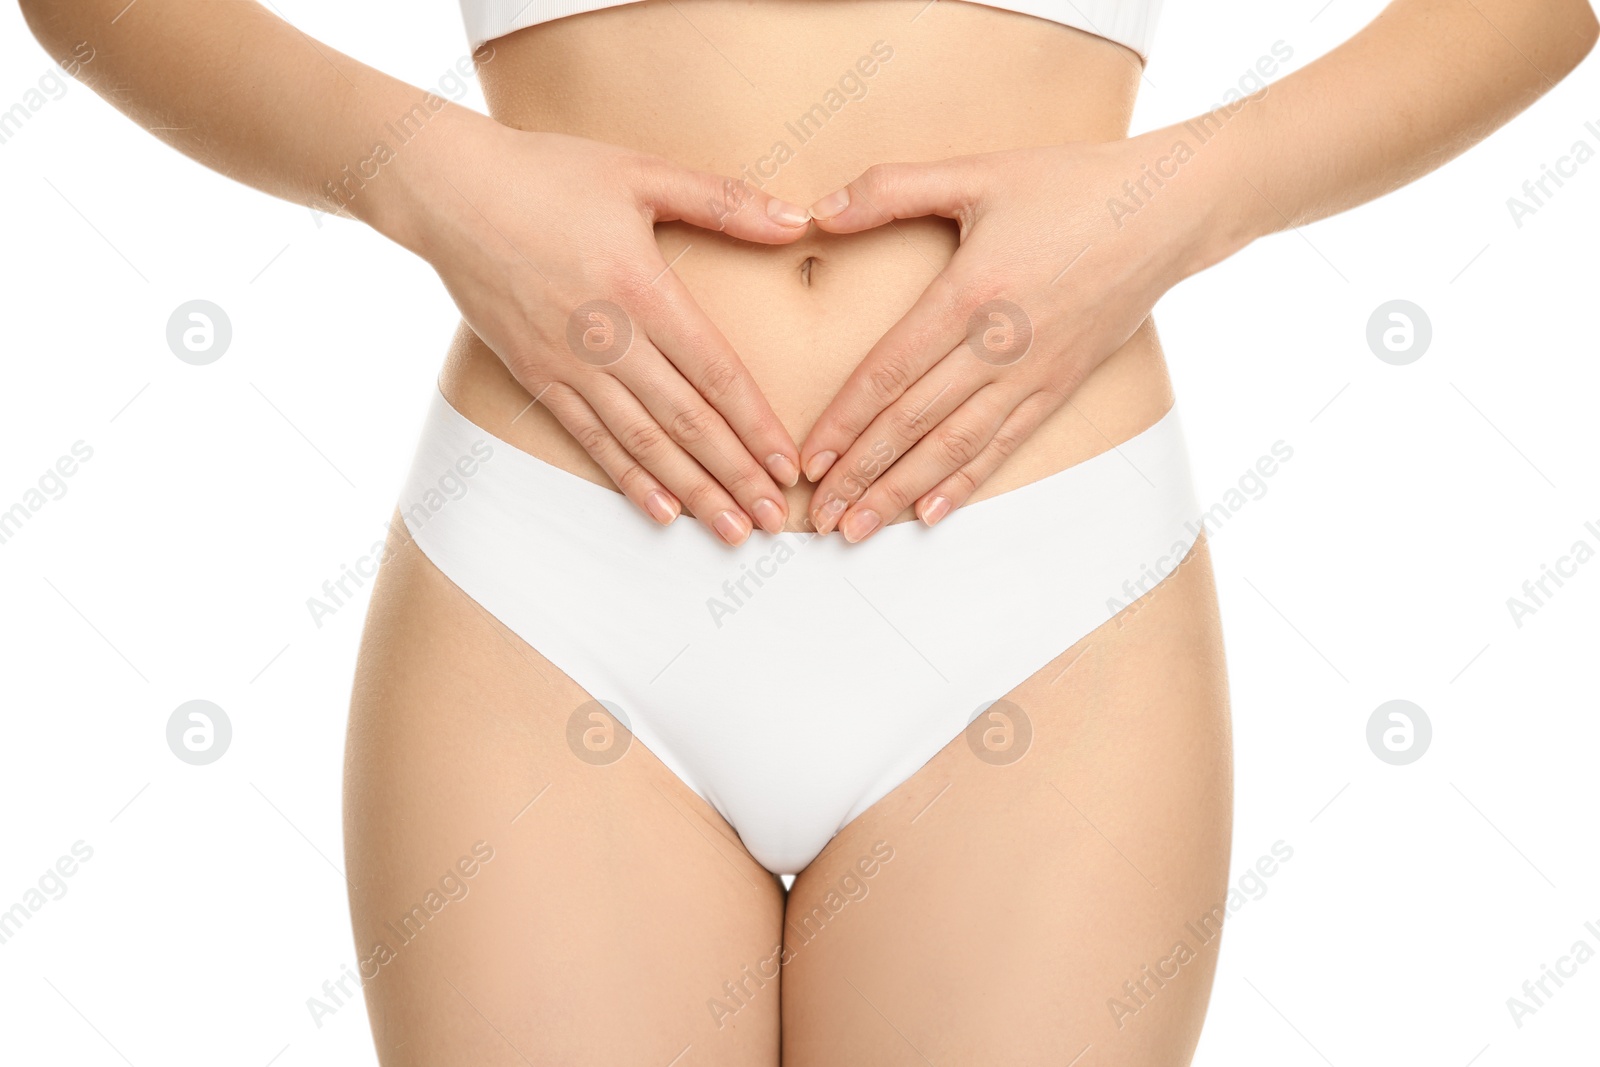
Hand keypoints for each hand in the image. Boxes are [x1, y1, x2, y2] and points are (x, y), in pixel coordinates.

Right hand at [398, 112, 814, 544]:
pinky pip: (591, 439)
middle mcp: (608, 339)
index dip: (755, 424)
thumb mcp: (642, 173)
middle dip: (735, 476)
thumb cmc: (548, 175)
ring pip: (642, 443)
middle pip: (686, 421)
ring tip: (732, 531)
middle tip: (774, 521)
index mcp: (642, 289)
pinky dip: (629, 479)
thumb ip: (724, 200)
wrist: (448, 193)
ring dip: (692, 492)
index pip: (715, 372)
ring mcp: (569, 365)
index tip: (787, 465)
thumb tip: (797, 220)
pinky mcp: (536, 377)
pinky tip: (662, 512)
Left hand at [798, 135, 1217, 541]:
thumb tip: (817, 213)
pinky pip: (1005, 445)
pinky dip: (965, 483)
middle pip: (913, 422)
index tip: (809, 458)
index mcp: (969, 295)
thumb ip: (890, 189)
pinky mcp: (1060, 387)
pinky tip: (930, 512)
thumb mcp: (977, 172)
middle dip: (861, 473)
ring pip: (955, 446)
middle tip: (821, 515)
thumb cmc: (1071, 185)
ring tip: (860, 529)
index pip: (891, 372)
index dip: (845, 420)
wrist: (1169, 212)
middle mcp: (999, 346)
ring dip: (901, 491)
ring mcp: (1033, 374)